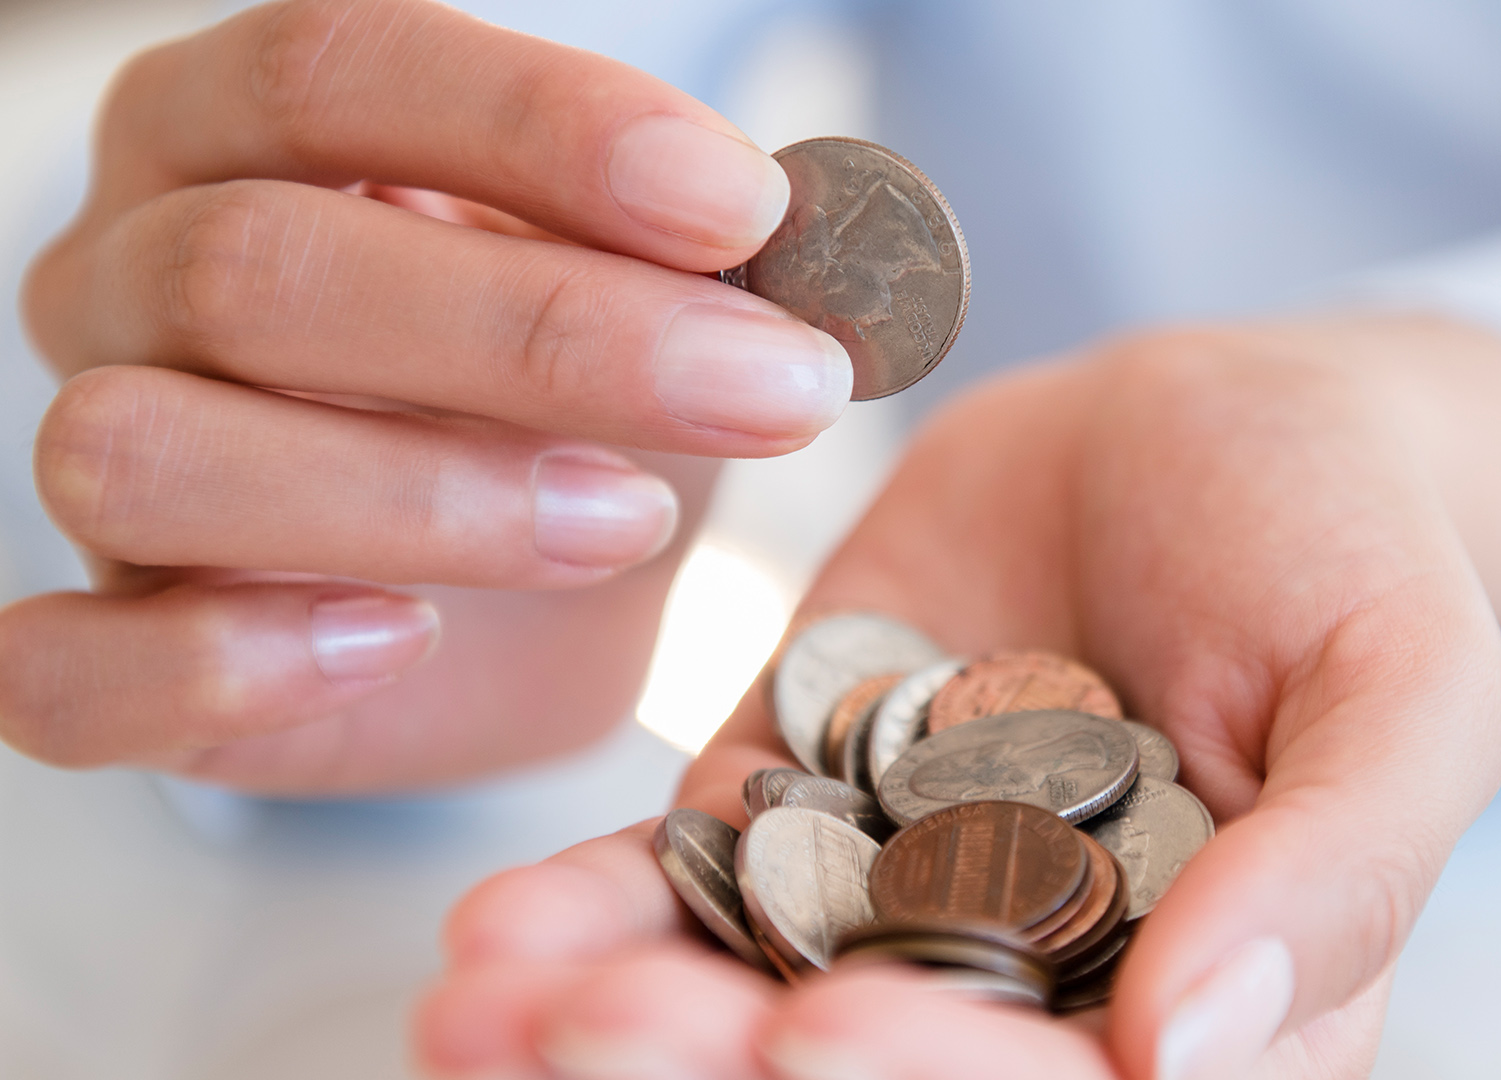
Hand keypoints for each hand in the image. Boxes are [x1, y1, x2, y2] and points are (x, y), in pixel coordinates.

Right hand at [2, 0, 853, 791]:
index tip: (739, 211)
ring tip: (623, 520)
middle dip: (542, 334)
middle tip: (761, 391)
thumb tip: (806, 239)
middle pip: (261, 264)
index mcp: (241, 132)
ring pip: (152, 453)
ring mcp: (97, 460)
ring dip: (419, 494)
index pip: (338, 71)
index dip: (541, 128)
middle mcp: (131, 274)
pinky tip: (400, 641)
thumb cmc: (575, 404)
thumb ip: (693, 256)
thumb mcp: (648, 298)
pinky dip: (224, 663)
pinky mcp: (104, 645)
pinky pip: (64, 670)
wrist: (532, 594)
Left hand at [416, 314, 1500, 1077]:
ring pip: (754, 1000)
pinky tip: (490, 938)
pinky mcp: (801, 805)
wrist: (1197, 424)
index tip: (813, 1047)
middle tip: (597, 1039)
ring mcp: (900, 903)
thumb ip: (1340, 867)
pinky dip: (589, 915)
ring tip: (487, 1010)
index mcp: (1207, 1009)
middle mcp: (1041, 991)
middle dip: (729, 1072)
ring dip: (620, 1024)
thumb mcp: (1404, 683)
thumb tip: (1192, 1052)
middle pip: (879, 1072)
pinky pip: (687, 885)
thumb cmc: (1341, 543)